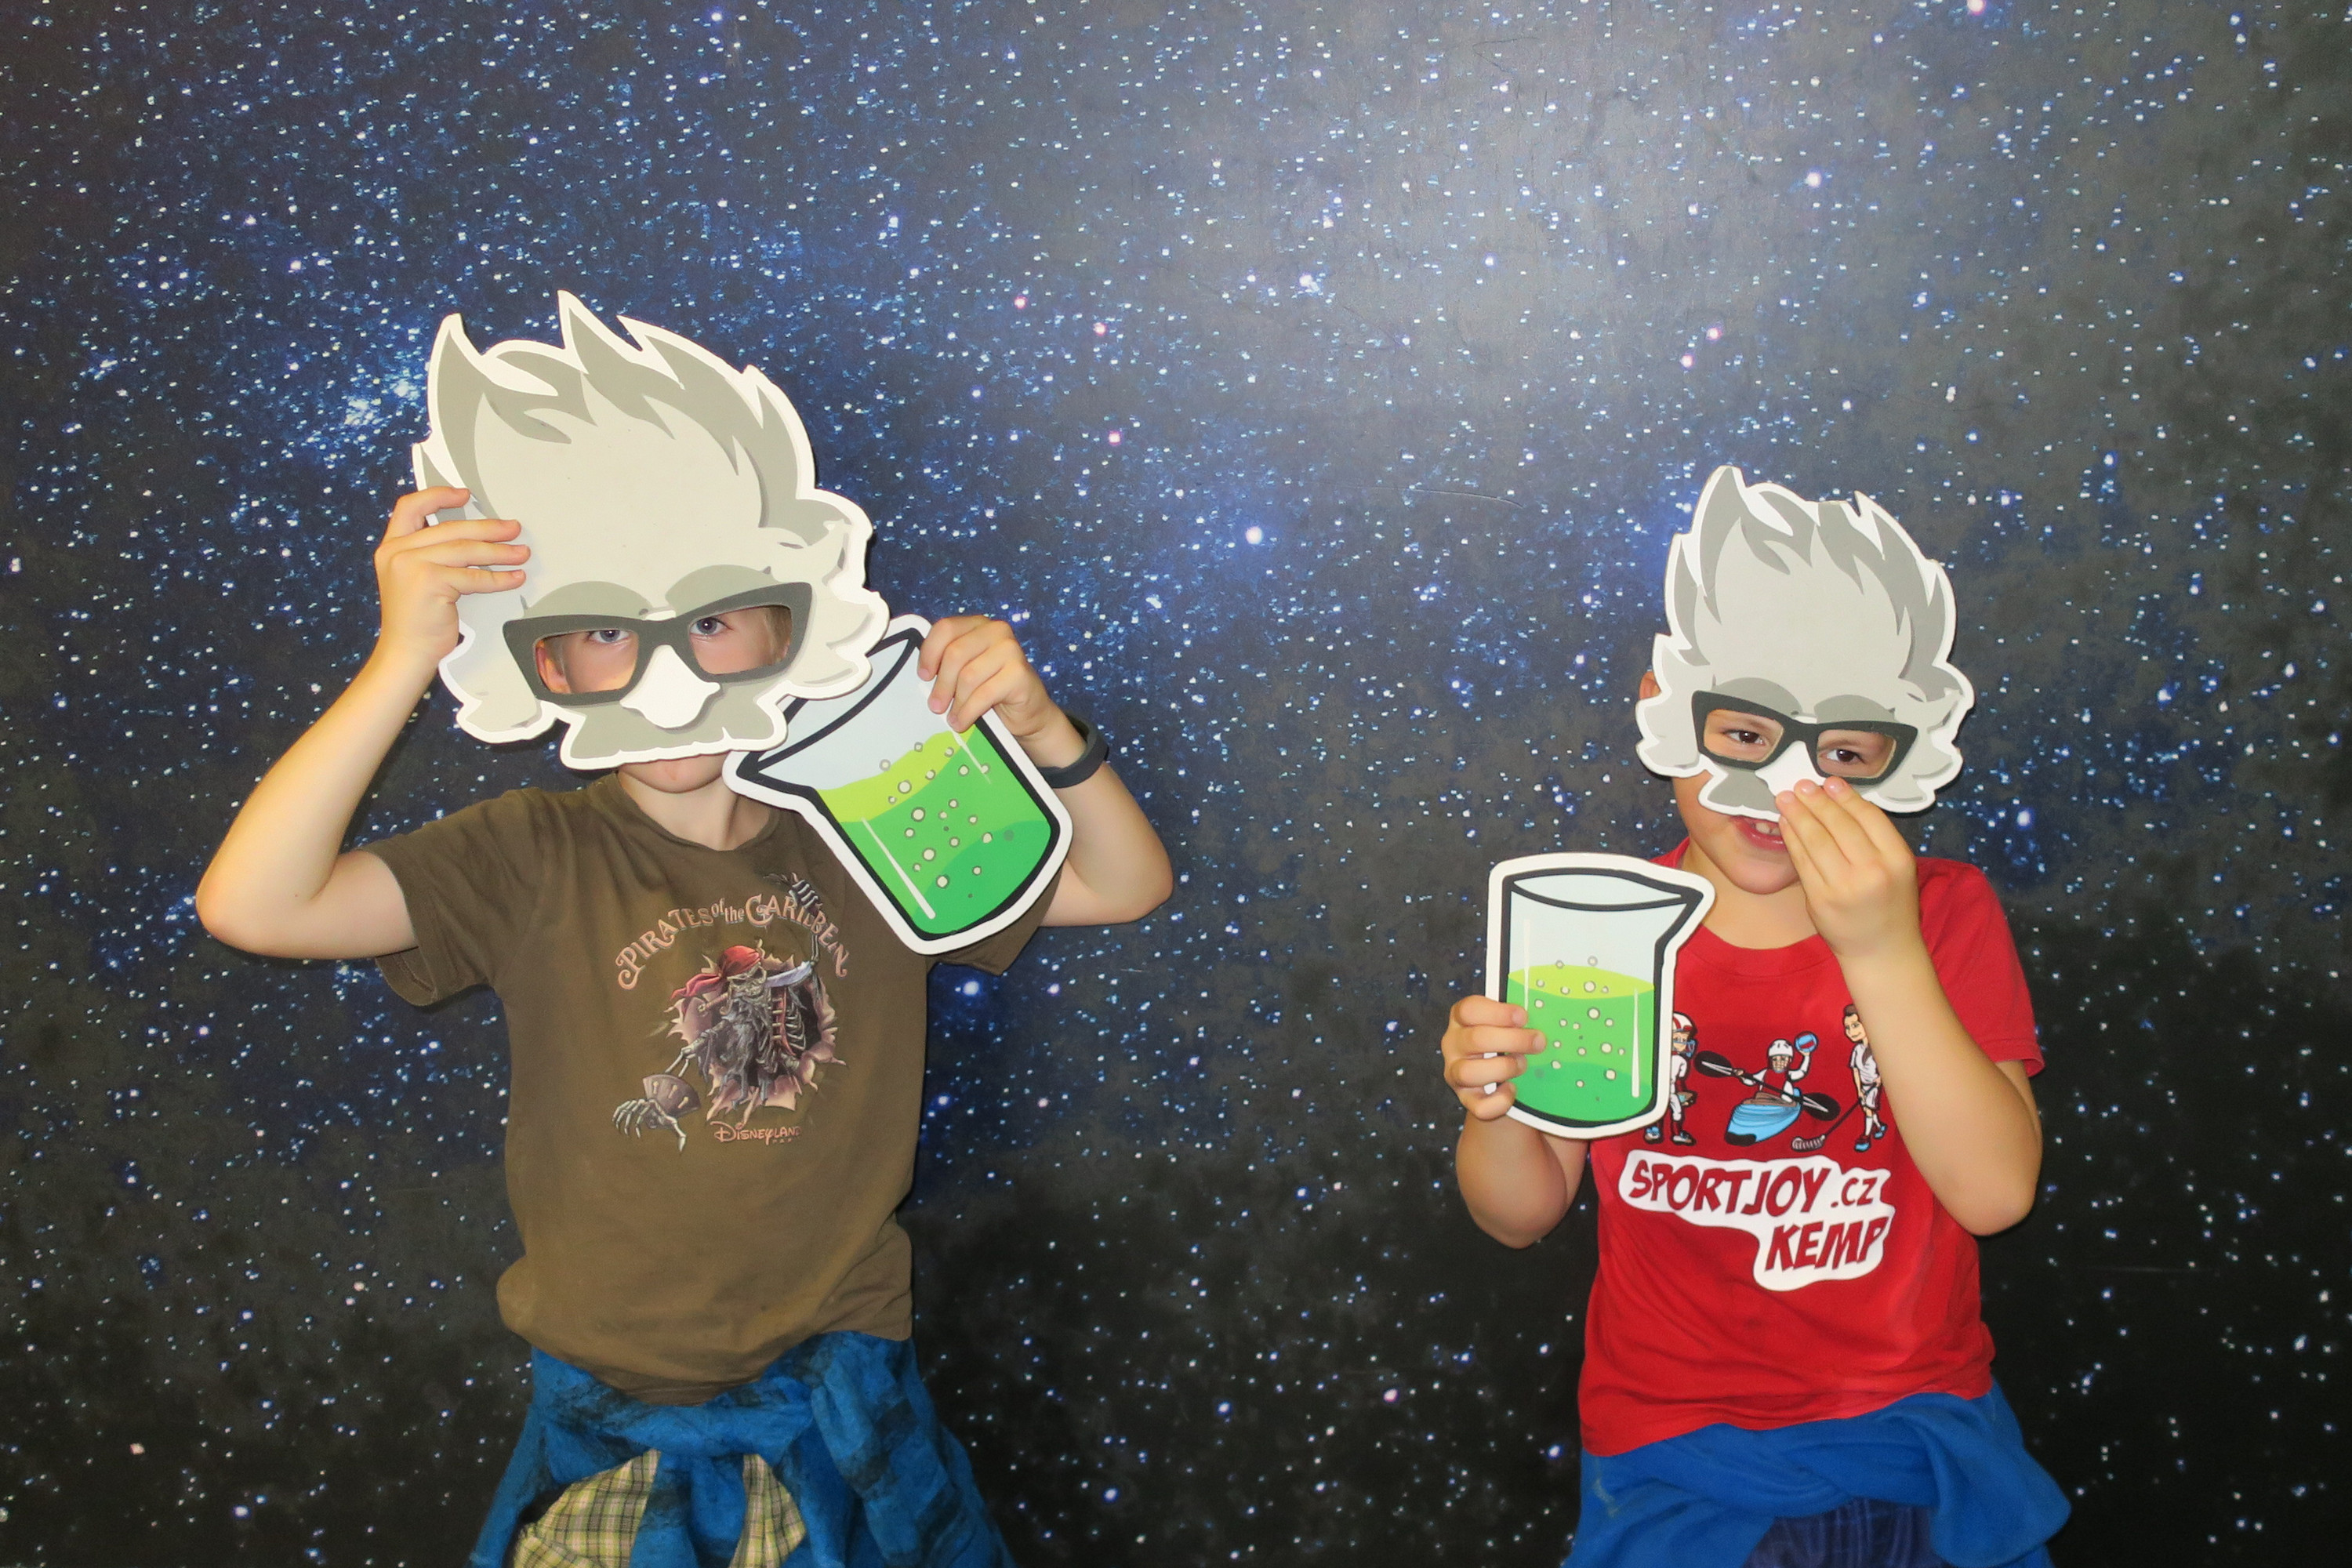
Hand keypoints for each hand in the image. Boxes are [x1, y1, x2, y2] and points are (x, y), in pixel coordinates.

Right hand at [372, 487, 527, 674]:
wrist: (405, 652)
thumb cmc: (416, 620)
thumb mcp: (412, 578)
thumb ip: (430, 554)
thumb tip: (475, 537)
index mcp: (391, 546)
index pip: (410, 507)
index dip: (439, 496)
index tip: (466, 495)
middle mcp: (397, 552)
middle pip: (451, 529)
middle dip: (487, 528)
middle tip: (513, 529)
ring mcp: (411, 565)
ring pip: (466, 550)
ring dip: (499, 552)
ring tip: (521, 554)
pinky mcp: (430, 582)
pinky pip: (474, 576)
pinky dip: (498, 578)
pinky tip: (514, 578)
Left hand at [917, 615, 1080, 763]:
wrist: (1029, 711)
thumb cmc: (993, 690)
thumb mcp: (967, 671)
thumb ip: (949, 663)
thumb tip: (924, 675)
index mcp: (979, 625)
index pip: (946, 629)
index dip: (930, 653)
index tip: (924, 676)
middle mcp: (997, 631)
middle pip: (955, 653)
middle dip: (942, 683)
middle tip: (936, 705)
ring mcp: (1011, 650)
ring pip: (968, 676)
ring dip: (956, 702)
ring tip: (952, 717)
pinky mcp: (1019, 673)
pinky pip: (983, 694)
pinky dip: (968, 711)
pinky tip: (963, 721)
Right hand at [1442, 994, 1547, 1121]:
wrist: (1497, 1079)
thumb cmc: (1504, 1042)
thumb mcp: (1505, 1025)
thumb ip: (1516, 1019)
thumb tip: (1544, 1013)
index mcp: (1461, 1019)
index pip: (1468, 1009)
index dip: (1497, 1012)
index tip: (1523, 1017)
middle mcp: (1453, 1044)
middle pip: (1476, 1039)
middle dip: (1513, 1040)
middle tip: (1538, 1042)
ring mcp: (1455, 1073)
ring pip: (1469, 1072)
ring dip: (1504, 1068)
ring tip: (1522, 1065)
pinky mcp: (1465, 1099)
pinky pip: (1480, 1105)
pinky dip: (1500, 1100)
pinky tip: (1512, 1089)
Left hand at [1774, 777, 1923, 961]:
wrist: (1882, 951)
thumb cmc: (1890, 904)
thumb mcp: (1897, 868)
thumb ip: (1876, 839)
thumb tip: (1840, 799)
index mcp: (1898, 859)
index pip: (1869, 818)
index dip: (1847, 797)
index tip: (1830, 781)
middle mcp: (1872, 872)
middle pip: (1839, 826)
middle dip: (1817, 801)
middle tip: (1800, 785)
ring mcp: (1844, 887)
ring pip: (1816, 841)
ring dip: (1798, 815)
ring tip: (1785, 798)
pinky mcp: (1820, 900)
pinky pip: (1802, 862)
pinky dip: (1792, 839)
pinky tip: (1785, 824)